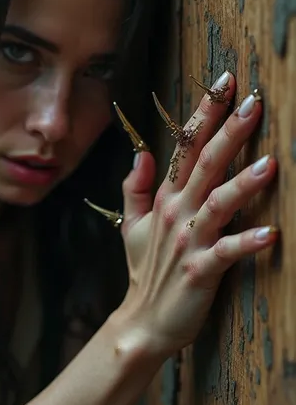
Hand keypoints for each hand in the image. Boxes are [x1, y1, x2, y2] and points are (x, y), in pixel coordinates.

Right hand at [119, 73, 277, 357]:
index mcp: (165, 198)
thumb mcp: (133, 225)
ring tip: (271, 164)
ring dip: (243, 184)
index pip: (185, 147)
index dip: (205, 113)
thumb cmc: (145, 272)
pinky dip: (247, 243)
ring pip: (218, 204)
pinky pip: (226, 252)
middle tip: (255, 103)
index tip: (225, 83)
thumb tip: (141, 152)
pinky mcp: (201, 270)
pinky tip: (272, 235)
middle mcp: (177, 213)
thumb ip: (135, 187)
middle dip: (230, 132)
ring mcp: (189, 241)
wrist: (142, 322)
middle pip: (206, 165)